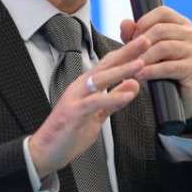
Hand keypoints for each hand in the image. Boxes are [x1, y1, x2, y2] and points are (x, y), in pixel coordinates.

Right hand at [28, 35, 149, 176]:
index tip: (144, 43)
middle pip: (106, 65)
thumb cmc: (70, 131)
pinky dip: (112, 98)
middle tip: (145, 40)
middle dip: (126, 52)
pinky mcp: (73, 113)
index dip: (127, 53)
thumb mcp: (98, 114)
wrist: (46, 151)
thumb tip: (133, 85)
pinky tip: (128, 94)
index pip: (109, 64)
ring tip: (140, 63)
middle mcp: (81, 87)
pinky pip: (95, 103)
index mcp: (87, 85)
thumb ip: (114, 100)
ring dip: (121, 70)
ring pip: (101, 79)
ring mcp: (76, 98)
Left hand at [120, 6, 191, 115]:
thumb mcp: (146, 50)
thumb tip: (125, 23)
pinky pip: (168, 66)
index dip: (143, 23)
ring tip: (130, 67)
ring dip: (143, 57)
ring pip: (163, 47)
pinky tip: (139, 75)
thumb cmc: (162, 71)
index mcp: (183, 25)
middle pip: (161, 30)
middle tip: (127, 55)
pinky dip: (151, 70)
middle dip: (140, 43)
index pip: (162, 13)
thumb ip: (135, 35)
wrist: (178, 99)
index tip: (131, 38)